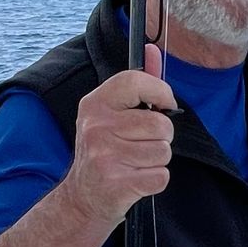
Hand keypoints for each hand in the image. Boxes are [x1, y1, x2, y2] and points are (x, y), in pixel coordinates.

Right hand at [63, 46, 177, 228]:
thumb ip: (137, 84)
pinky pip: (161, 176)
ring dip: (157, 160)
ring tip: (136, 162)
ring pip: (163, 152)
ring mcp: (104, 156)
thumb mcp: (112, 114)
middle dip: (162, 137)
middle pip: (160, 124)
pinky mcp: (115, 184)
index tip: (164, 105)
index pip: (136, 81)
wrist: (82, 197)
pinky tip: (136, 179)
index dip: (161, 92)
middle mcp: (96, 126)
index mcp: (95, 103)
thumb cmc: (104, 150)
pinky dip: (155, 180)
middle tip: (143, 144)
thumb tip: (153, 49)